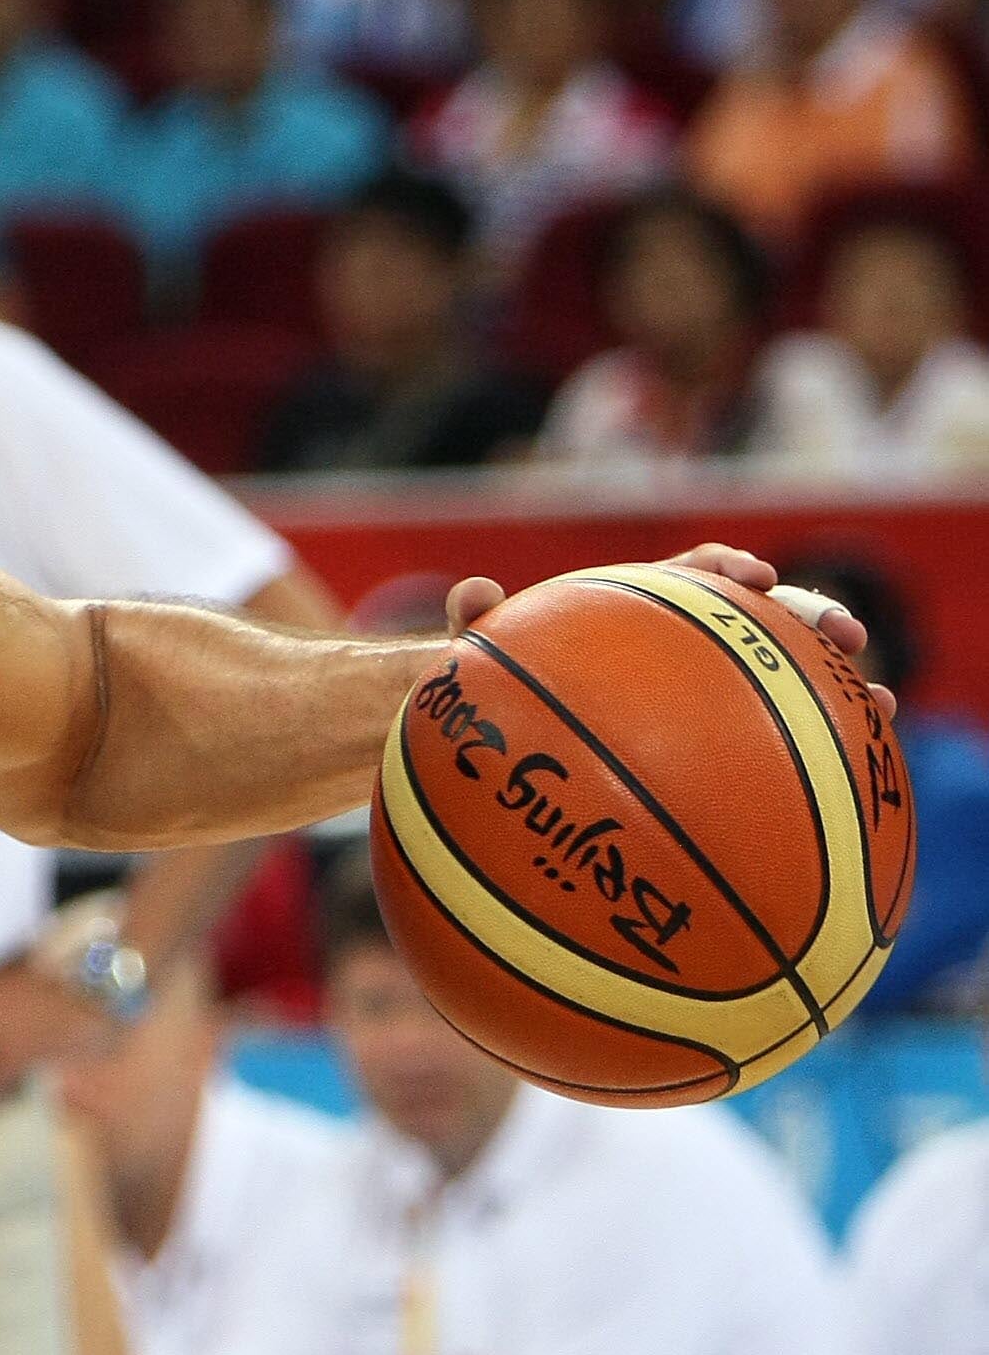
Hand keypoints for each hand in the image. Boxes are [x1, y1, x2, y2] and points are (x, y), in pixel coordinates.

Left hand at [446, 544, 892, 716]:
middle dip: (812, 620)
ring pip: (786, 685)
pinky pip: (775, 748)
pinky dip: (815, 757)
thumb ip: (476, 620)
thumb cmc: (498, 685)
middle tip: (849, 634)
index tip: (749, 577)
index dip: (721, 571)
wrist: (508, 737)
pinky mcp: (721, 746)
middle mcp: (686, 649)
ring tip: (882, 705)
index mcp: (639, 612)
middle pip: (763, 623)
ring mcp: (709, 696)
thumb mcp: (478, 653)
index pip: (688, 576)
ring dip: (838, 689)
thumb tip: (473, 590)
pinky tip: (853, 783)